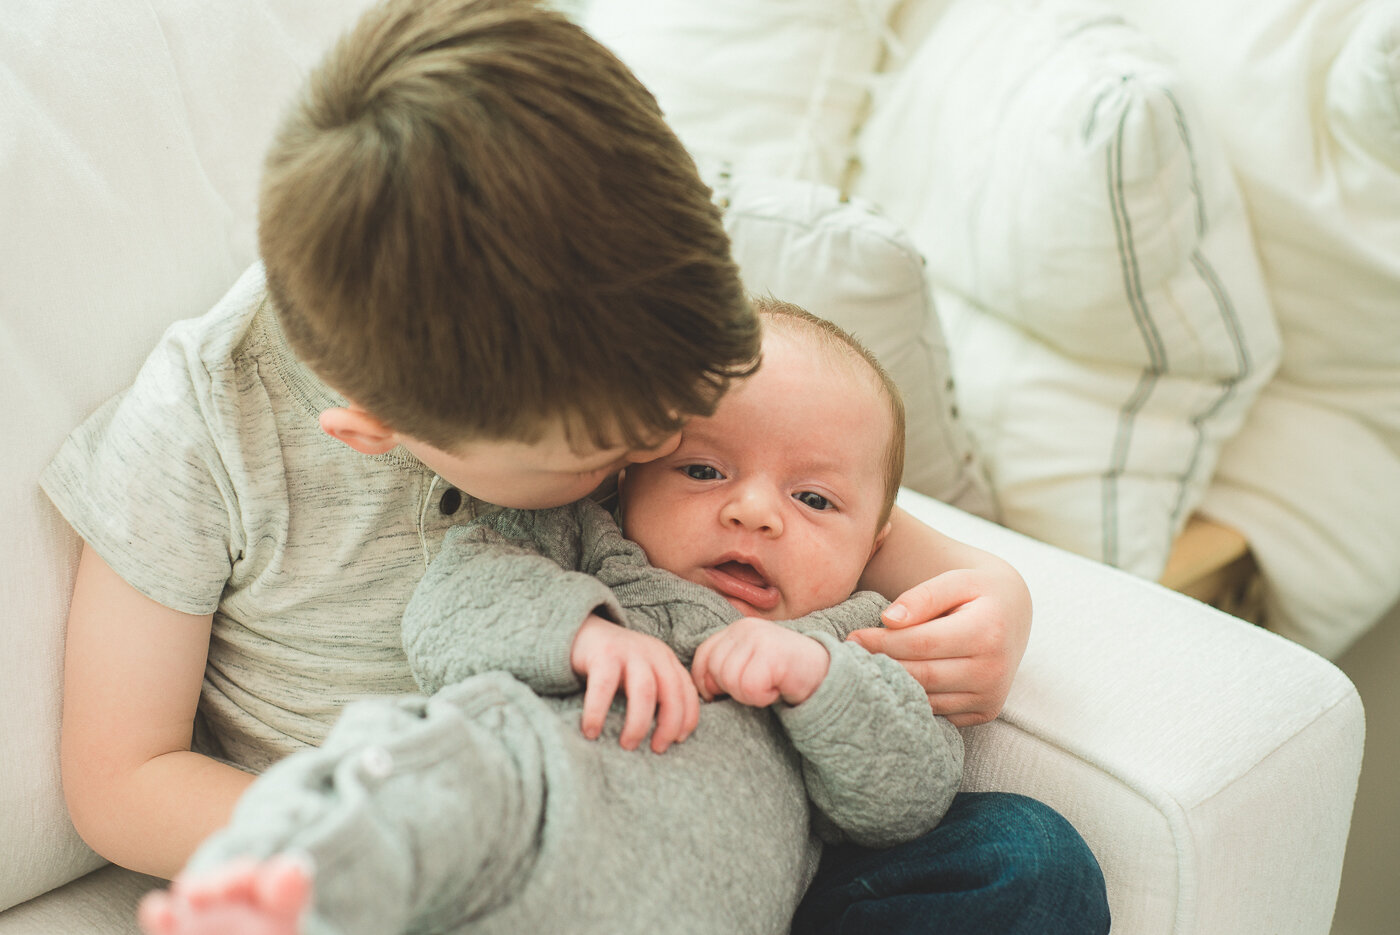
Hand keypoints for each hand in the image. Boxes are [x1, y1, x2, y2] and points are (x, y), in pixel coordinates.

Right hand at [569, 614, 699, 751]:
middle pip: (672, 692)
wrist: (583, 634)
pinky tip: (591, 731)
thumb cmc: (616, 665)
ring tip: (627, 744)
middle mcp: (653, 653)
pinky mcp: (603, 654)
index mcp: (666, 660)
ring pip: (645, 691)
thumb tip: (670, 737)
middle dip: (668, 725)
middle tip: (656, 749)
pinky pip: (604, 687)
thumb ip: (659, 695)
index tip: (678, 741)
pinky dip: (598, 712)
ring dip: (639, 723)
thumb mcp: (644, 674)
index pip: (687, 691)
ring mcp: (629, 652)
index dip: (688, 718)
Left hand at [691, 618, 829, 706]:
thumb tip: (699, 690)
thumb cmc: (783, 675)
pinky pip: (750, 688)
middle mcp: (745, 628)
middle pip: (714, 670)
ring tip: (768, 686)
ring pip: (730, 680)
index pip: (702, 656)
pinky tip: (777, 688)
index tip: (722, 694)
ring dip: (749, 694)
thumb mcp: (748, 665)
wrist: (826, 674)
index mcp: (735, 630)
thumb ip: (724, 666)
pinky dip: (762, 697)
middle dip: (732, 689)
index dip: (706, 681)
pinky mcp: (773, 653)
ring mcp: (760, 638)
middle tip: (757, 687)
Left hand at [847, 566, 1030, 726]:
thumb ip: (922, 596)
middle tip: (850, 656)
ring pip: (927, 698)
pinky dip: (914, 700)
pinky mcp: (986, 711)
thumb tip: (889, 620)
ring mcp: (991, 695)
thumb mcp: (955, 580)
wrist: (1014, 614)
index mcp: (988, 631)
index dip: (882, 641)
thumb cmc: (978, 591)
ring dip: (894, 686)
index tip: (853, 637)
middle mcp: (994, 669)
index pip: (921, 643)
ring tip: (867, 668)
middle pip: (921, 674)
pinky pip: (939, 712)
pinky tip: (895, 684)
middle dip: (882, 664)